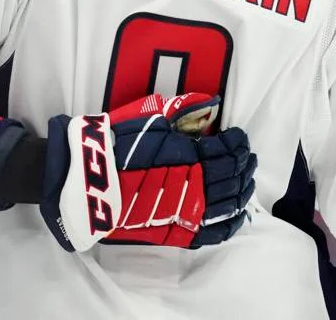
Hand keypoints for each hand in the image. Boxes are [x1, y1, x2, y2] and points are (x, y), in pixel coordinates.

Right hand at [43, 92, 255, 251]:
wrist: (87, 184)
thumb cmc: (116, 145)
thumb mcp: (150, 117)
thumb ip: (183, 111)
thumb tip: (211, 103)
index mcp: (191, 154)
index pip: (229, 149)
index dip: (238, 142)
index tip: (239, 137)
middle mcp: (196, 184)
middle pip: (234, 176)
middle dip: (245, 165)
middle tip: (248, 157)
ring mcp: (188, 211)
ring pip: (230, 204)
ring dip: (242, 191)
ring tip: (246, 181)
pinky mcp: (177, 233)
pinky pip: (215, 233)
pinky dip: (231, 223)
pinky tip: (237, 214)